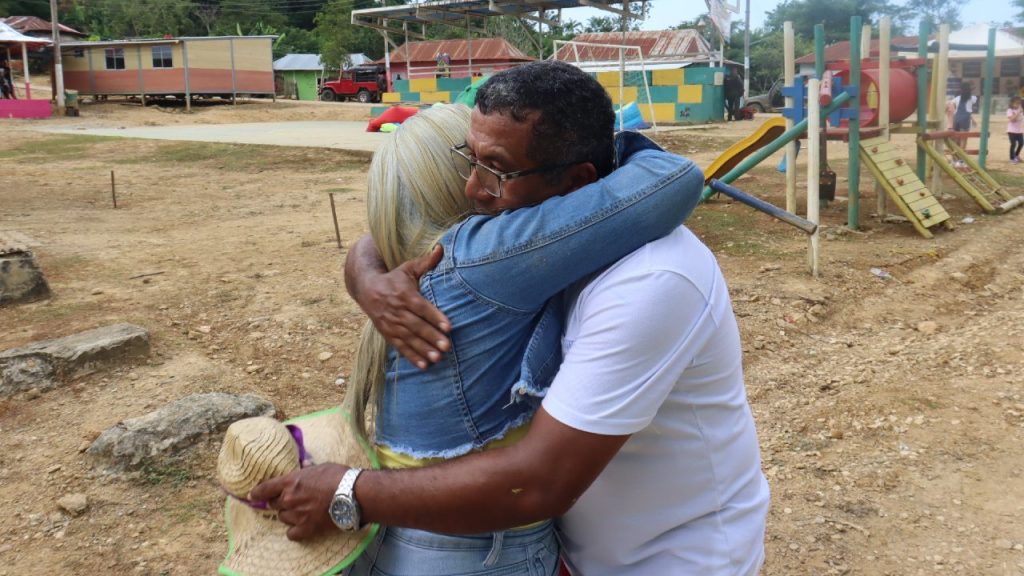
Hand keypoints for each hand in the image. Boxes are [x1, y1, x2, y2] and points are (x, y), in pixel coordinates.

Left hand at [250, 463, 347, 540]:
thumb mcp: (320, 467)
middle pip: (273, 505)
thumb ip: (306, 471)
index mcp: (290, 482)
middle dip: (278, 502)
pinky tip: (300, 527)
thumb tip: (303, 469)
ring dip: (287, 515)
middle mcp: (289, 499)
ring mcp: (297, 515)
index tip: (253, 496)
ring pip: (282, 518)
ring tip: (299, 512)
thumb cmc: (338, 476)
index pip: (265, 489)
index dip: (257, 493)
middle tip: (289, 501)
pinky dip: (294, 531)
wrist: (352, 494)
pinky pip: (291, 534)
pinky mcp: (307, 528)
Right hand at [357, 244, 451, 368]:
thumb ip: (426, 261)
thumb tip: (441, 247)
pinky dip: (411, 356)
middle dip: (431, 336)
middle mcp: (396, 310)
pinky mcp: (386, 333)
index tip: (448, 327)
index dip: (435, 317)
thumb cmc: (393, 277)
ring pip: (408, 338)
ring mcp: (390, 323)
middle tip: (447, 346)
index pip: (422, 307)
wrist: (366, 287)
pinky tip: (424, 365)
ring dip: (423, 349)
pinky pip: (400, 347)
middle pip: (416, 325)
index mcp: (404, 293)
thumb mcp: (408, 268)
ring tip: (438, 358)